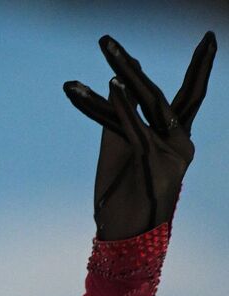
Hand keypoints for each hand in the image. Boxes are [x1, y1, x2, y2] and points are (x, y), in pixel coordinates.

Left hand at [63, 32, 215, 239]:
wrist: (125, 238)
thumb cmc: (121, 198)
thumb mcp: (119, 152)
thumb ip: (119, 118)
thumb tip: (115, 85)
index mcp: (176, 139)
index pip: (190, 96)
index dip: (201, 67)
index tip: (209, 38)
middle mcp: (179, 142)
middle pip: (169, 92)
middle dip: (146, 62)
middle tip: (120, 38)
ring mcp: (169, 152)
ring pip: (148, 102)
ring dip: (124, 72)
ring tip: (106, 47)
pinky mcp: (151, 162)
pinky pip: (134, 128)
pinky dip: (121, 107)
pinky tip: (112, 85)